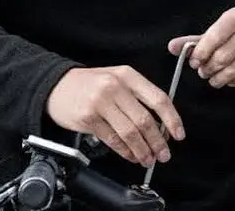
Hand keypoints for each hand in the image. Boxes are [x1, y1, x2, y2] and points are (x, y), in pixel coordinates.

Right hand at [45, 66, 184, 167]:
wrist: (56, 85)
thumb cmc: (91, 83)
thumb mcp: (117, 78)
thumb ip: (138, 96)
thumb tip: (161, 124)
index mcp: (128, 75)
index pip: (159, 98)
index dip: (172, 119)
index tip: (178, 134)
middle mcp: (115, 87)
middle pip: (145, 120)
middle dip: (158, 141)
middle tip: (164, 154)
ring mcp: (100, 103)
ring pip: (130, 133)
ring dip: (142, 150)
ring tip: (148, 159)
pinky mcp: (88, 119)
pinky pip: (113, 140)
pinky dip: (125, 151)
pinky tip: (131, 156)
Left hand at [168, 8, 234, 88]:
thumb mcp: (216, 33)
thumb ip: (194, 41)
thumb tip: (172, 47)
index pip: (214, 35)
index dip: (201, 52)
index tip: (194, 62)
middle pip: (223, 55)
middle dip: (209, 68)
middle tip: (203, 72)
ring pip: (234, 69)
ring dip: (219, 78)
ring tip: (214, 78)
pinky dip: (234, 82)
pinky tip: (230, 78)